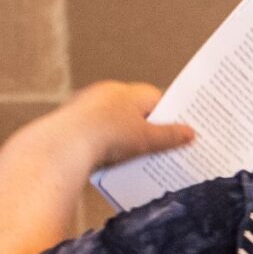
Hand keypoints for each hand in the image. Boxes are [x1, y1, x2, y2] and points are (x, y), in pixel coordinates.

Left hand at [53, 81, 193, 170]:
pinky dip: (105, 145)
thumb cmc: (108, 136)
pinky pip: (96, 133)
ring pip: (114, 123)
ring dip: (124, 138)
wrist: (62, 147)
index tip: (180, 134)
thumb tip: (191, 133)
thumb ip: (170, 136)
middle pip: (135, 111)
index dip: (170, 116)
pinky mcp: (72, 122)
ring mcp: (87, 106)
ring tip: (137, 160)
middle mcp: (107, 93)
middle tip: (161, 150)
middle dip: (147, 129)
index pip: (157, 98)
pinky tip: (110, 162)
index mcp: (128, 91)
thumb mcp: (146, 139)